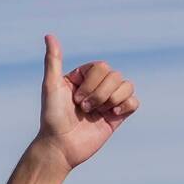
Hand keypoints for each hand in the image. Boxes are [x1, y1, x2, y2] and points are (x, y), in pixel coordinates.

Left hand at [37, 34, 138, 171]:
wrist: (59, 148)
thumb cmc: (52, 118)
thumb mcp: (51, 86)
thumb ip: (53, 61)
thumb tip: (49, 36)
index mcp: (84, 78)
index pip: (102, 66)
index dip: (92, 83)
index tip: (76, 99)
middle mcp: (97, 87)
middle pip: (115, 75)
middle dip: (100, 93)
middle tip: (83, 109)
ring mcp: (107, 102)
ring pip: (126, 86)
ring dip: (111, 99)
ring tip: (97, 113)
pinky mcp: (116, 117)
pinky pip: (134, 102)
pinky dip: (126, 105)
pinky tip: (112, 114)